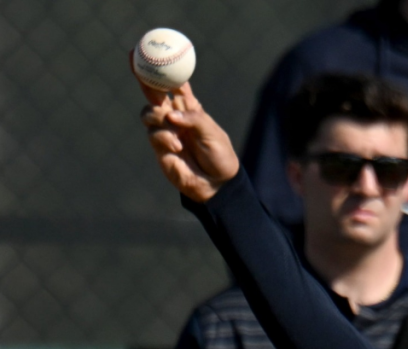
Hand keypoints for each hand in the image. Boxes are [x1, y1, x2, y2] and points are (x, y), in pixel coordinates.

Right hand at [135, 73, 238, 201]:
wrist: (217, 184)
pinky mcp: (159, 148)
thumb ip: (193, 119)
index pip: (174, 84)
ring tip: (174, 128)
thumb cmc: (219, 155)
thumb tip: (170, 115)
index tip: (153, 53)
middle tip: (136, 65)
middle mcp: (175, 117)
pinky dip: (164, 138)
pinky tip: (177, 148)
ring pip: (148, 114)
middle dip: (144, 79)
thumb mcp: (212, 132)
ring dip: (158, 117)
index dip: (164, 70)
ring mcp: (165, 131)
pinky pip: (153, 135)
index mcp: (190, 108)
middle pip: (154, 93)